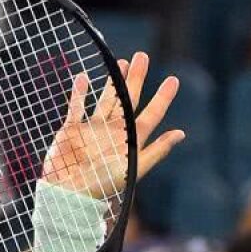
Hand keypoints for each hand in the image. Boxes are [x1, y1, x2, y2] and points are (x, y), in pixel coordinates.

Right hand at [42, 52, 185, 196]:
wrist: (69, 195)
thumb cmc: (104, 186)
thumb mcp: (134, 167)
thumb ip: (156, 150)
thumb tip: (181, 133)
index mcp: (131, 141)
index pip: (152, 115)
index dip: (163, 98)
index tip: (174, 80)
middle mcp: (113, 133)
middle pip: (128, 100)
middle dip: (136, 79)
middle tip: (142, 56)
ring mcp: (92, 130)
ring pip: (105, 100)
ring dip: (112, 82)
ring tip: (121, 63)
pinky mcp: (71, 131)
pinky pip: (76, 108)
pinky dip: (79, 93)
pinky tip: (83, 78)